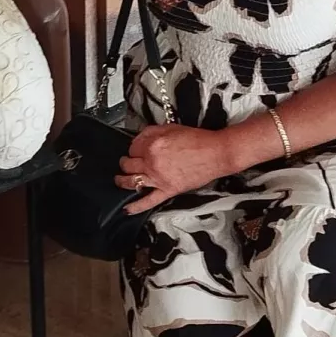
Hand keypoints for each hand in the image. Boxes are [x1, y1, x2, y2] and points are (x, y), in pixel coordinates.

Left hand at [116, 125, 232, 213]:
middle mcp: (152, 162)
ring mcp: (159, 178)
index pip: (132, 147)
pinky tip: (127, 209)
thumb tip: (140, 137)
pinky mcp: (168, 190)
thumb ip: (152, 132)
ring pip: (132, 181)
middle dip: (126, 162)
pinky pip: (148, 201)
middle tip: (126, 161)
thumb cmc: (198, 140)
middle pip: (129, 163)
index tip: (136, 148)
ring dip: (122, 180)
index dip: (133, 147)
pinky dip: (136, 206)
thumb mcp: (171, 128)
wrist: (215, 153)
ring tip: (120, 179)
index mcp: (153, 145)